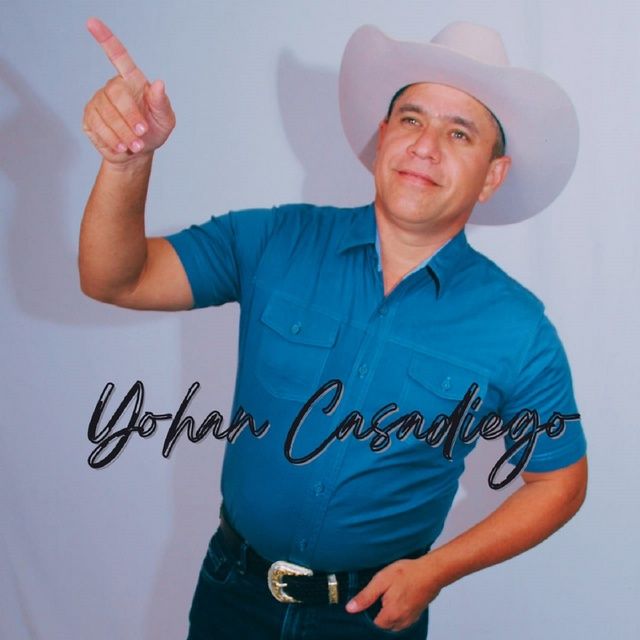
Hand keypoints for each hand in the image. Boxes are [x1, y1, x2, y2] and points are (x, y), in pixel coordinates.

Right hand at [82, 17, 175, 163]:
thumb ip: (162, 103)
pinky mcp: (89, 118)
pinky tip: (122, 146)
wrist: (137, 153)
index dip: (106, 39)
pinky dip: (113, 140)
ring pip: (106, 114)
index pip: (118, 56)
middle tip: (142, 133)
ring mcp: (98, 102)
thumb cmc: (153, 131)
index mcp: (132, 81)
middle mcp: (113, 87)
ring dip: (123, 133)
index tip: (92, 22)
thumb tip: (159, 83)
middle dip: (131, 117)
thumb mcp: (165, 119)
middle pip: (116, 94)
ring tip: (136, 145)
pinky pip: (98, 127)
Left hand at [345, 557, 440, 631]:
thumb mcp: (382, 580)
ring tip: (386, 597)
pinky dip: (396, 613)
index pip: (372, 626)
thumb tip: (350, 608)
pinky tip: (395, 599)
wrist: (431, 572)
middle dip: (376, 615)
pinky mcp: (416, 615)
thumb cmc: (407, 573)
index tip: (366, 603)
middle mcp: (401, 622)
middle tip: (377, 597)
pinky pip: (401, 620)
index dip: (366, 615)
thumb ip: (366, 596)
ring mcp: (410, 620)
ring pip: (392, 624)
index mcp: (390, 615)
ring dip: (387, 615)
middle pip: (382, 626)